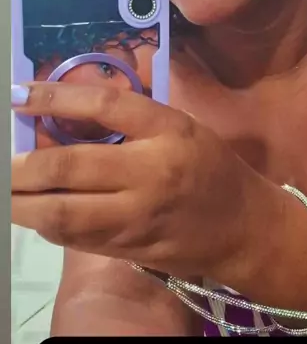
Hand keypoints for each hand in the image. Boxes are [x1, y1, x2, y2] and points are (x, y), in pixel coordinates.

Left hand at [11, 82, 280, 282]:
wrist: (245, 228)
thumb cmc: (212, 167)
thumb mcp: (181, 127)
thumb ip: (131, 120)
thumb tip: (65, 115)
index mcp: (168, 131)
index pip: (104, 106)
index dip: (54, 98)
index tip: (18, 95)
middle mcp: (151, 172)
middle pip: (69, 166)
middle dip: (20, 166)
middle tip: (0, 161)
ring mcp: (138, 216)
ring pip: (63, 212)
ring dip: (22, 203)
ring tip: (5, 192)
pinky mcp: (129, 248)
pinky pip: (76, 237)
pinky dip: (47, 224)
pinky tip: (33, 213)